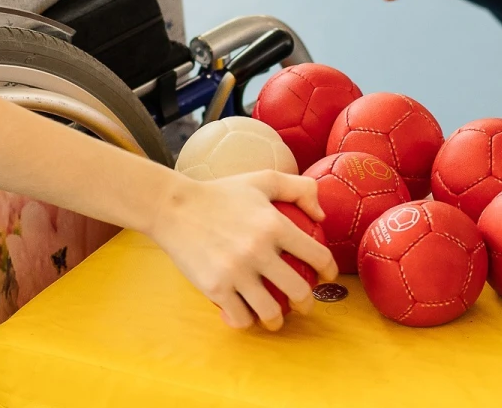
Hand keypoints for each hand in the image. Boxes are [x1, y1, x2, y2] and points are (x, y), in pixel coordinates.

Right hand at [147, 170, 337, 331]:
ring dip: (277, 320)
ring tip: (275, 318)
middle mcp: (258, 250)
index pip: (317, 255)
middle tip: (303, 304)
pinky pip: (240, 317)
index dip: (328, 270)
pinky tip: (246, 316)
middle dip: (307, 304)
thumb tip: (322, 217)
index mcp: (274, 224)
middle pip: (299, 291)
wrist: (173, 207)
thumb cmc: (221, 193)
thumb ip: (299, 188)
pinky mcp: (215, 287)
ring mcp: (236, 271)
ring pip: (270, 312)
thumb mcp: (262, 180)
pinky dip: (246, 321)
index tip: (326, 276)